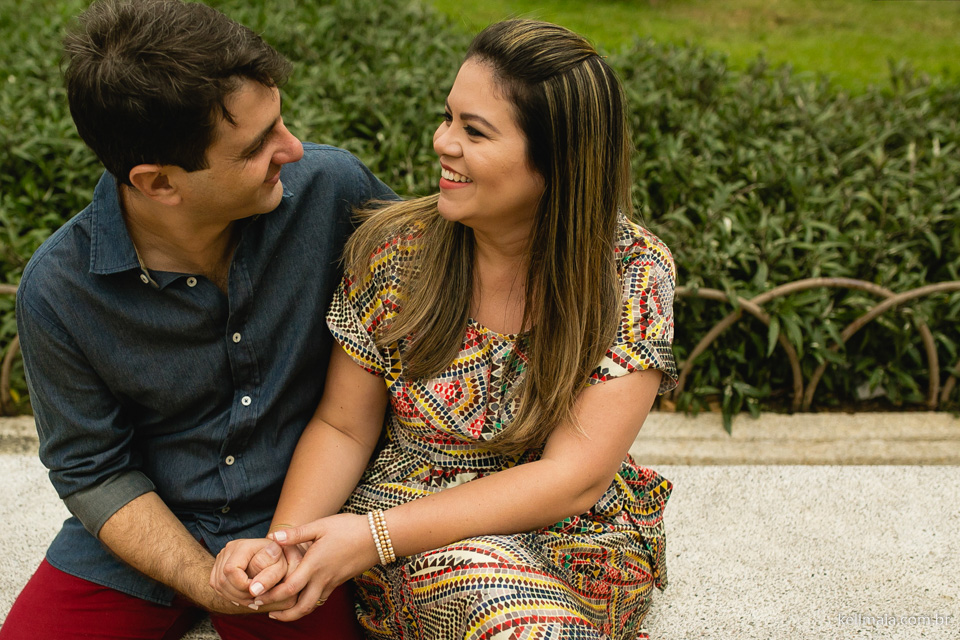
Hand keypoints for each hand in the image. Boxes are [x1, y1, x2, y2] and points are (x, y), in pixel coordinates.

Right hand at [210, 537, 290, 608]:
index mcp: (242, 546)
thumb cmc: (278, 560)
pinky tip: (244, 597)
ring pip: (218, 585)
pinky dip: (230, 595)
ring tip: (252, 600)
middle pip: (222, 580)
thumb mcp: (281, 566)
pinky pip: (217, 586)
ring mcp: (221, 557)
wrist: (273, 554)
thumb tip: (254, 589)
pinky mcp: (218, 566)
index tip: (258, 590)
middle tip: (256, 600)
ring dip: (235, 597)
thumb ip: (270, 576)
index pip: (231, 570)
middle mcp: (228, 549)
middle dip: (239, 595)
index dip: (242, 585)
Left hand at [252, 513, 379, 621]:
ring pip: (311, 606)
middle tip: (265, 611)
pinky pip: (320, 599)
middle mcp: (323, 578)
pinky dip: (307, 603)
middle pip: (300, 607)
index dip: (270, 595)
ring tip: (280, 611)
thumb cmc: (348, 528)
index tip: (255, 596)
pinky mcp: (339, 582)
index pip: (289, 588)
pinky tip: (300, 597)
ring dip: (294, 612)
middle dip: (282, 614)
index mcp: (315, 565)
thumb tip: (272, 538)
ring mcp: (332, 582)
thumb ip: (296, 534)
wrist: (378, 537)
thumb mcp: (321, 526)